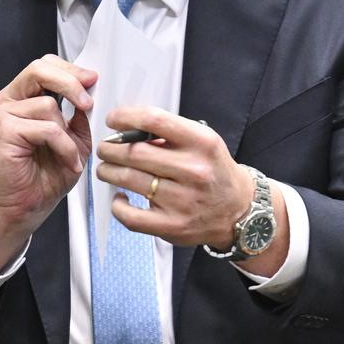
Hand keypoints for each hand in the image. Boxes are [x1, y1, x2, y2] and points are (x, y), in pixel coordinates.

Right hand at [0, 55, 95, 270]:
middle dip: (70, 83)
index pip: (45, 65)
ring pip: (48, 105)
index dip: (70, 69)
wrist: (23, 208)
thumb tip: (92, 91)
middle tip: (88, 103)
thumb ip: (79, 115)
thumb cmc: (44, 176)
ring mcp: (3, 115)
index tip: (92, 80)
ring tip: (71, 155)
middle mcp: (10, 101)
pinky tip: (67, 162)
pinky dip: (63, 146)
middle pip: (40, 69)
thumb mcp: (74, 139)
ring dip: (69, 134)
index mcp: (24, 97)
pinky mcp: (4, 131)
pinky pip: (47, 128)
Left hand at [95, 106, 254, 249]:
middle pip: (135, 152)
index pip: (155, 120)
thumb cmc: (213, 171)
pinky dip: (117, 205)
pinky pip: (130, 216)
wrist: (238, 210)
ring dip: (108, 172)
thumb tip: (127, 130)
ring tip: (106, 169)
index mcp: (202, 142)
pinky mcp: (172, 226)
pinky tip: (120, 197)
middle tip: (105, 148)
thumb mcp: (202, 142)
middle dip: (110, 148)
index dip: (126, 117)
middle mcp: (194, 170)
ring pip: (129, 180)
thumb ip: (169, 134)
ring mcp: (182, 200)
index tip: (112, 120)